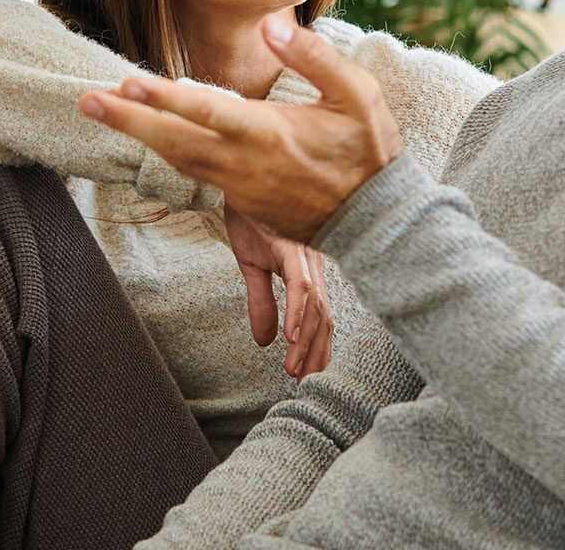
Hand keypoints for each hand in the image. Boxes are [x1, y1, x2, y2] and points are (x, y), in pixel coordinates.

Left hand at [79, 16, 403, 242]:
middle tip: (86, 101)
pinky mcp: (240, 201)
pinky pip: (193, 173)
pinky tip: (144, 136)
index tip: (128, 82)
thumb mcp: (357, 95)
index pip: (207, 111)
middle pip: (173, 142)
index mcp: (270, 133)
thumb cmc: (368, 151)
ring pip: (176, 160)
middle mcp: (245, 163)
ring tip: (103, 111)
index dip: (164, 98)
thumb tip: (271, 26)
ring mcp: (239, 186)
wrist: (375, 221)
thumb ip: (315, 57)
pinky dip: (164, 153)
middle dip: (127, 121)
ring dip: (137, 136)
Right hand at [223, 206, 332, 378]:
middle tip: (305, 383)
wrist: (240, 181)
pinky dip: (298, 312)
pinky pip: (299, 284)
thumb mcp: (252, 267)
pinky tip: (291, 335)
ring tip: (295, 369)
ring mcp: (305, 255)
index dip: (318, 348)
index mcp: (308, 271)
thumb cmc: (249, 219)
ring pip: (314, 307)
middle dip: (316, 354)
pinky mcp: (290, 247)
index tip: (309, 376)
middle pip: (324, 318)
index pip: (321, 317)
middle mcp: (314, 265)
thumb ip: (261, 303)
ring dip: (306, 341)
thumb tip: (263, 341)